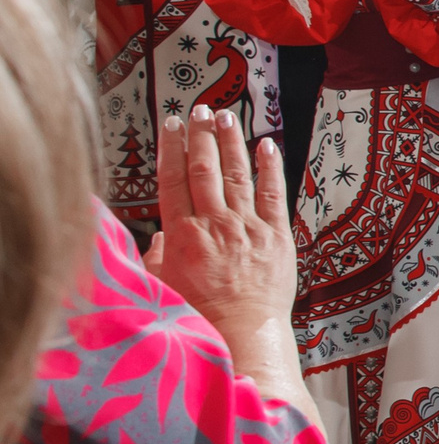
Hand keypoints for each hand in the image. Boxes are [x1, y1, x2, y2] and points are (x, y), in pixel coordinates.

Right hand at [143, 109, 313, 418]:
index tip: (172, 123)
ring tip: (227, 116)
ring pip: (238, 175)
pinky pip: (275, 194)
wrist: (243, 335)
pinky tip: (267, 145)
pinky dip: (271, 167)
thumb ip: (155, 257)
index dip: (172, 148)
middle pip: (205, 170)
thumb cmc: (198, 316)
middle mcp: (215, 225)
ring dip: (232, 143)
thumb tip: (156, 238)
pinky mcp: (278, 237)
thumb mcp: (160, 287)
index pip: (173, 180)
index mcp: (182, 236)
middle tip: (201, 109)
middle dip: (202, 136)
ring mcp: (249, 228)